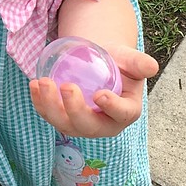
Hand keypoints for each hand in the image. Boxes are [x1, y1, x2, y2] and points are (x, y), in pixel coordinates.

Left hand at [29, 45, 157, 139]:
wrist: (100, 63)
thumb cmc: (119, 62)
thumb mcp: (130, 60)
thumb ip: (139, 63)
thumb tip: (151, 66)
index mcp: (127, 112)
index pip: (121, 114)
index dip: (112, 108)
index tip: (100, 94)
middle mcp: (104, 125)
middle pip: (88, 126)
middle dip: (75, 110)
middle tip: (66, 86)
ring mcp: (81, 125)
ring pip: (64, 125)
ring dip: (51, 107)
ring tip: (42, 83)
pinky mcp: (63, 120)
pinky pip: (50, 116)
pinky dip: (39, 103)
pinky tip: (33, 85)